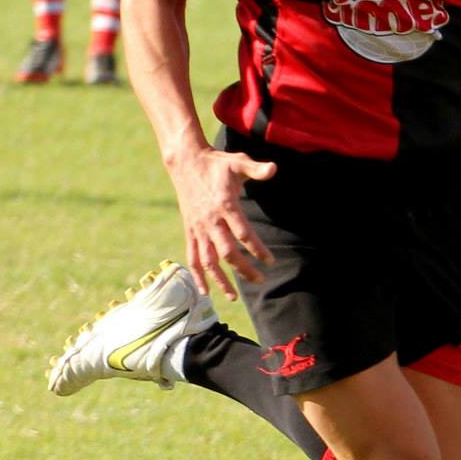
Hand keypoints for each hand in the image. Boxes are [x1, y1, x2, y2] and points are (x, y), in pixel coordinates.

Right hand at [165, 147, 277, 300]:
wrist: (186, 163)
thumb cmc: (217, 164)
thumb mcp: (238, 162)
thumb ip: (257, 169)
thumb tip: (274, 169)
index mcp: (225, 206)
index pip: (243, 233)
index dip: (257, 249)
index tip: (270, 261)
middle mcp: (210, 221)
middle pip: (227, 252)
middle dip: (243, 269)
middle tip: (260, 280)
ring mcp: (198, 228)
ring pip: (207, 260)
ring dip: (219, 280)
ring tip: (233, 297)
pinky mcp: (190, 231)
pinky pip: (192, 257)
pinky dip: (197, 275)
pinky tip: (203, 291)